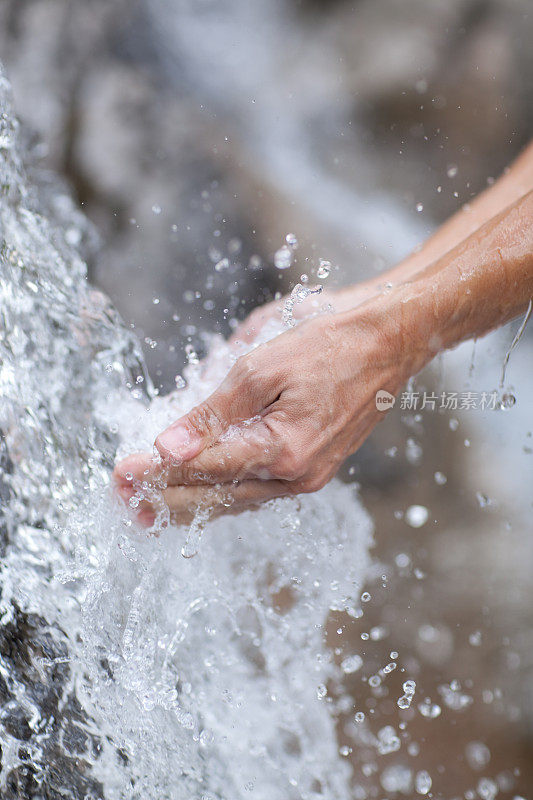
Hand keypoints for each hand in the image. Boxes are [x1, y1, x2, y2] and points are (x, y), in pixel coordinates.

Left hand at [114, 293, 422, 525]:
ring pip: (236, 500)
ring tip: (149, 507)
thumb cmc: (331, 342)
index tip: (122, 471)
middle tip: (124, 496)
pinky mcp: (313, 467)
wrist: (391, 338)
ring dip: (191, 502)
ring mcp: (309, 476)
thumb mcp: (261, 367)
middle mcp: (297, 475)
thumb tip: (168, 446)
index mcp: (284, 451)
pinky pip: (258, 490)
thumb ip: (213, 413)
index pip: (203, 469)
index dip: (158, 471)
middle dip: (165, 496)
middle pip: (217, 497)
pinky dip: (223, 492)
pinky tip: (201, 494)